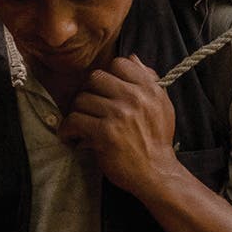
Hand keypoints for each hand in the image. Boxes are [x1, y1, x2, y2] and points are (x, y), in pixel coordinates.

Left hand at [61, 55, 179, 197]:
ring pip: (82, 99)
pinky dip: (68, 130)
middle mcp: (134, 98)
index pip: (119, 63)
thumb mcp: (162, 105)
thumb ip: (148, 80)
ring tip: (82, 125)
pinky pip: (75, 120)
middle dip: (89, 92)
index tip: (105, 91)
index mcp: (149, 89)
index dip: (108, 76)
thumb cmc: (157, 140)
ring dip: (78, 113)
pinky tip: (72, 137)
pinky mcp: (105, 133)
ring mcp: (119, 115)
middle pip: (96, 78)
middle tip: (90, 108)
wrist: (157, 173)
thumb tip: (133, 58)